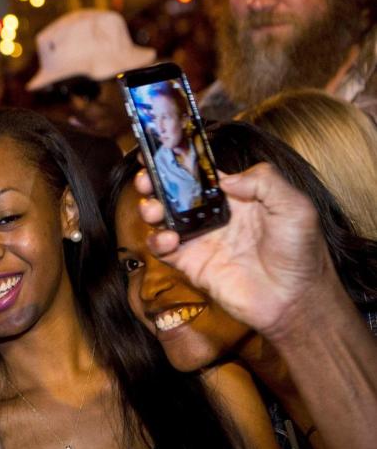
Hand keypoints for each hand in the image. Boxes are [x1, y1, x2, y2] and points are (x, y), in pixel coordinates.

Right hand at [135, 163, 331, 336]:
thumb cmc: (301, 253)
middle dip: (156, 182)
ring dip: (151, 208)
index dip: (180, 160)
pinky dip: (157, 241)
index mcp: (236, 197)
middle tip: (147, 177)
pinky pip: (164, 250)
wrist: (294, 300)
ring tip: (153, 209)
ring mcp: (201, 240)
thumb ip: (264, 182)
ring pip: (164, 218)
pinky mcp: (191, 264)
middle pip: (175, 193)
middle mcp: (214, 216)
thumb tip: (225, 179)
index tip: (160, 148)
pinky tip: (169, 239)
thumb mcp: (295, 207)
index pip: (202, 173)